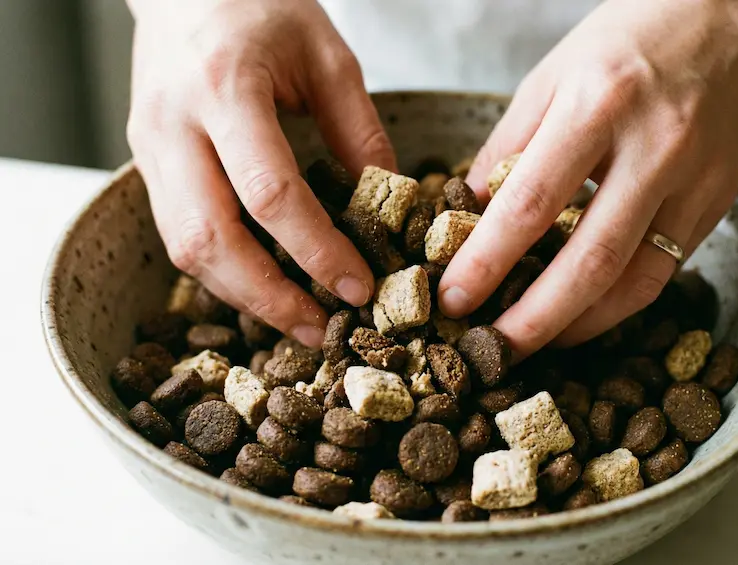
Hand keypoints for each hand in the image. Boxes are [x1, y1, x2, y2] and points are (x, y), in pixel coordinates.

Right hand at [126, 0, 394, 347]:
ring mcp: (149, 145)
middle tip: (320, 329)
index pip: (269, 194)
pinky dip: (222, 269)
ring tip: (296, 319)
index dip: (316, 251)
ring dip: (241, 295)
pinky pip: (178, 233)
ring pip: (185, 247)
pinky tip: (262, 284)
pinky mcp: (145, 161)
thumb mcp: (328, 55)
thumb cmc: (260, 4)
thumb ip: (359, 130)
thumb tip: (390, 203)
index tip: (359, 287)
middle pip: (210, 239)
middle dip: (268, 298)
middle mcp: (173, 125)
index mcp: (225, 88)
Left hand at [438, 0, 737, 357]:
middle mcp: (652, 148)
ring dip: (579, 324)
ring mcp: (693, 180)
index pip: (530, 204)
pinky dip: (618, 304)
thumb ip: (507, 145)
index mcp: (597, 105)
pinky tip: (583, 314)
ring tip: (534, 342)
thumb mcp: (551, 76)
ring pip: (634, 280)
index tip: (454, 298)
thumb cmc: (628, 39)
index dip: (487, 262)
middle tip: (492, 351)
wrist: (728, 17)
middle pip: (589, 261)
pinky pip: (663, 271)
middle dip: (533, 319)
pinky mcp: (717, 201)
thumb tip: (468, 209)